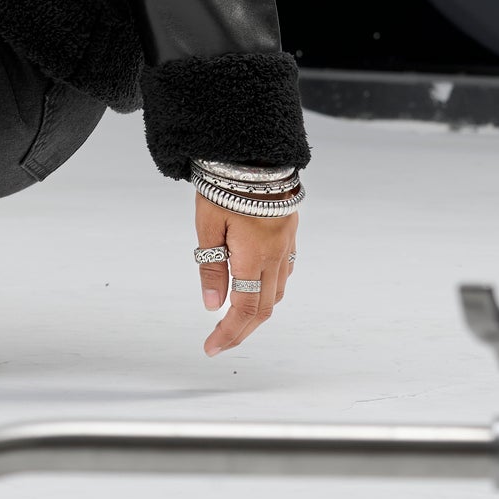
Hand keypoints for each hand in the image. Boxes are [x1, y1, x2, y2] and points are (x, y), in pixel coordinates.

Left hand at [194, 191, 297, 356]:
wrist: (256, 149)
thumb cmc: (226, 182)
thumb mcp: (208, 224)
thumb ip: (211, 266)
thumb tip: (213, 304)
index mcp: (254, 257)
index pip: (243, 310)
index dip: (229, 334)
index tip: (211, 348)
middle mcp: (275, 256)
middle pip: (263, 308)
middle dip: (242, 330)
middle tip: (220, 340)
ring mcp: (286, 244)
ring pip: (276, 292)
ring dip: (257, 310)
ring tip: (234, 317)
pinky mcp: (290, 232)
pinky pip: (284, 271)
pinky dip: (269, 287)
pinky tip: (255, 284)